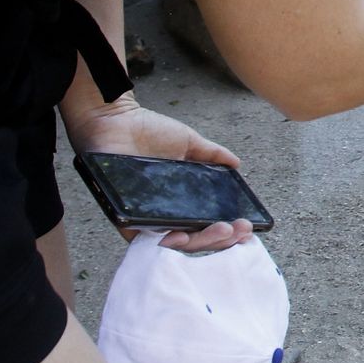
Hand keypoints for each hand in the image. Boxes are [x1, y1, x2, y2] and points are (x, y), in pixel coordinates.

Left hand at [63, 95, 253, 251]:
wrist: (116, 120)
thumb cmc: (148, 131)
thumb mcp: (188, 143)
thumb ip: (212, 155)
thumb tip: (237, 164)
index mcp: (179, 198)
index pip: (205, 222)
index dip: (226, 228)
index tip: (247, 225)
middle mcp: (163, 212)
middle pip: (194, 237)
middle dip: (220, 238)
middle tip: (240, 229)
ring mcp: (144, 217)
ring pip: (173, 242)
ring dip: (199, 242)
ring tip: (221, 232)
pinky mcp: (124, 218)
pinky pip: (143, 239)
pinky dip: (163, 241)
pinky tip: (182, 236)